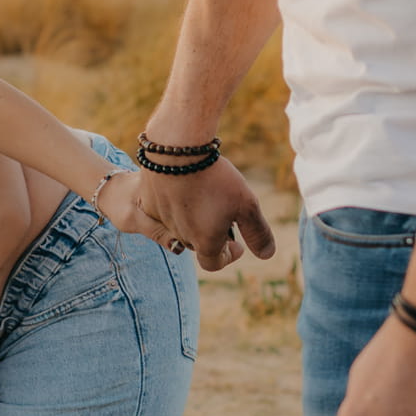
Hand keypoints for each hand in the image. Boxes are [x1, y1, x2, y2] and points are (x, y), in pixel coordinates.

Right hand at [130, 154, 276, 270]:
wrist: (178, 152)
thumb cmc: (215, 179)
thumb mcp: (246, 205)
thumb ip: (257, 233)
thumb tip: (267, 255)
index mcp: (204, 242)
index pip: (214, 263)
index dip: (227, 257)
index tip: (237, 245)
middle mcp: (181, 237)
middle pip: (198, 245)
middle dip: (212, 235)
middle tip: (224, 213)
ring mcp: (163, 221)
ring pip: (181, 228)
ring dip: (194, 221)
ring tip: (206, 197)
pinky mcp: (149, 204)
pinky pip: (164, 213)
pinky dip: (176, 207)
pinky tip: (185, 188)